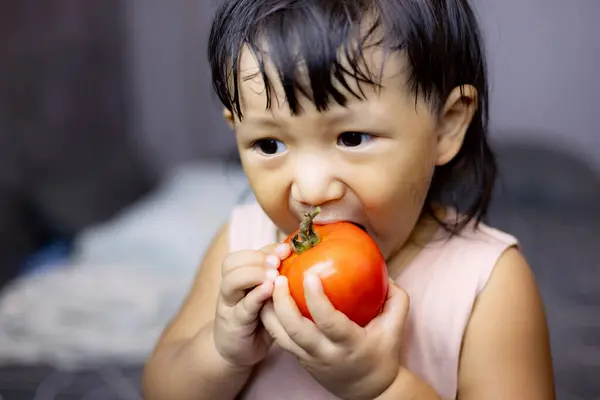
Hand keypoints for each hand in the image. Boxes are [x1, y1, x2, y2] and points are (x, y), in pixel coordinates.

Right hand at [213, 242, 290, 367]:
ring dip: (253, 273)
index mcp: (240, 277)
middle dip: (257, 258)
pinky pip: (242, 307)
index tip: (287, 249)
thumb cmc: (259, 320)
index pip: (246, 254)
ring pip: (231, 281)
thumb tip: (311, 262)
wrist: (237, 351)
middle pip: (232, 262)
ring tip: (274, 275)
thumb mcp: (269, 297)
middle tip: (278, 261)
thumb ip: (280, 279)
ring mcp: (229, 305)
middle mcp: (231, 287)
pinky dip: (255, 296)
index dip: (266, 249)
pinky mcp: (233, 323)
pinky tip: (269, 290)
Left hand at [261, 274, 409, 399]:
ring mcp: (310, 358)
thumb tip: (385, 273)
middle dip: (284, 303)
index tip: (310, 274)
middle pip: (297, 330)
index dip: (317, 299)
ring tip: (266, 285)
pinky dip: (270, 320)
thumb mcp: (395, 328)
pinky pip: (280, 339)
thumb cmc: (382, 353)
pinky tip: (266, 299)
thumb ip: (396, 300)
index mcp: (350, 344)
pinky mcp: (300, 359)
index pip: (330, 322)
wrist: (369, 389)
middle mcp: (326, 353)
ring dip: (270, 311)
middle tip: (280, 277)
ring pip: (282, 336)